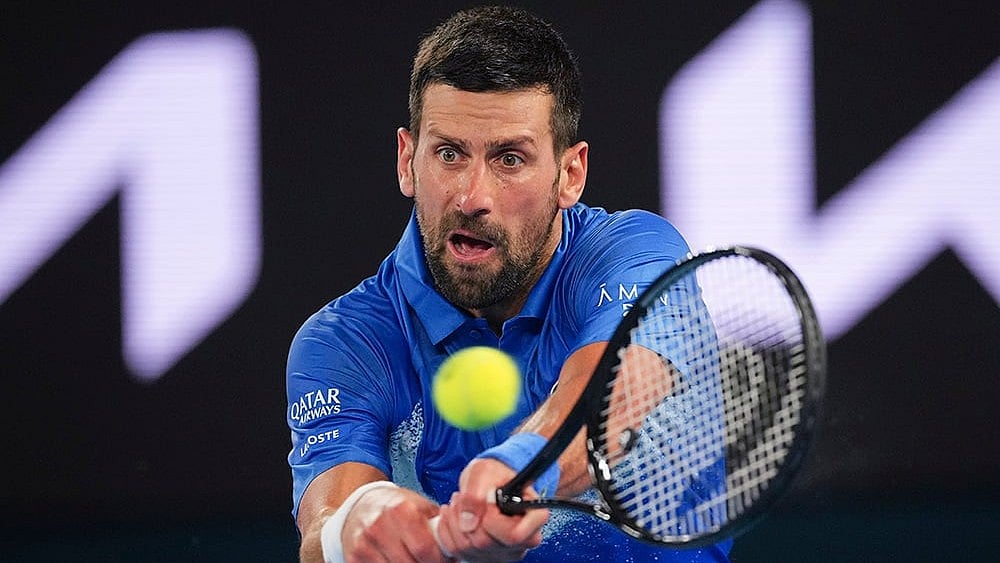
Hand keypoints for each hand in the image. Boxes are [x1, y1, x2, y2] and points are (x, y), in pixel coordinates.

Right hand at [341, 485, 451, 561]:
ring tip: (419, 561)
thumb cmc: (397, 507)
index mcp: (400, 510)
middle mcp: (379, 527)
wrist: (361, 506)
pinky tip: (401, 561)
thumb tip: (458, 542)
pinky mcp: (354, 558)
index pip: (425, 549)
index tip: (448, 561)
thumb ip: (438, 522)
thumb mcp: (419, 505)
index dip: (440, 561)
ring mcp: (364, 544)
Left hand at [433, 458, 548, 561]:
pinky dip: (448, 530)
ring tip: (460, 502)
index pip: (513, 535)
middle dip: (468, 516)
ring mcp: (504, 551)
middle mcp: (523, 540)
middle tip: (464, 496)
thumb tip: (468, 524)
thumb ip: (475, 494)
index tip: (487, 499)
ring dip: (455, 522)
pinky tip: (453, 514)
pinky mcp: (485, 556)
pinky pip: (457, 552)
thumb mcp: (484, 472)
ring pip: (468, 549)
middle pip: (486, 543)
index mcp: (534, 517)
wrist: (487, 480)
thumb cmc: (493, 473)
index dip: (493, 519)